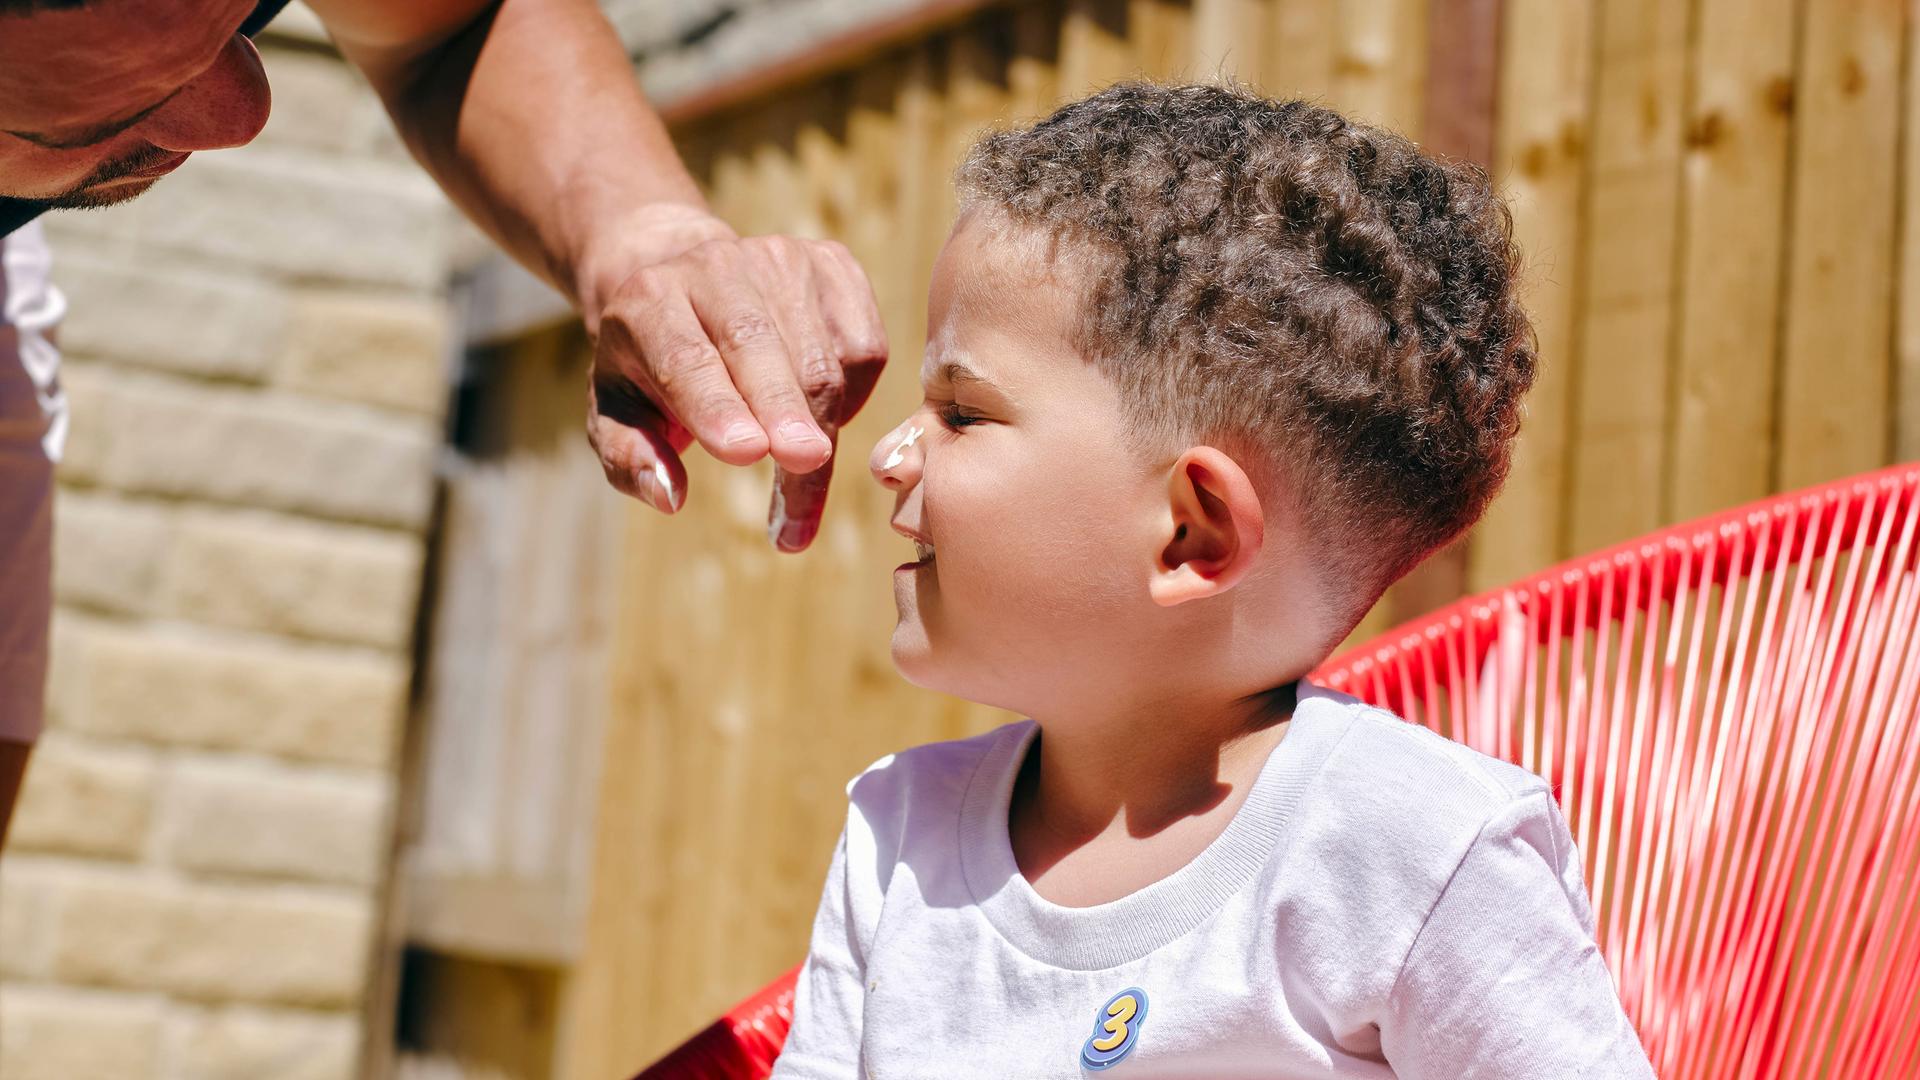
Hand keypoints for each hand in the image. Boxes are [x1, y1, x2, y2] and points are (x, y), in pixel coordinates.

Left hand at [580, 205, 887, 550]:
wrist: (687, 285)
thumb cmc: (651, 368)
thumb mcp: (618, 415)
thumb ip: (631, 459)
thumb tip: (670, 497)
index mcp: (649, 300)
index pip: (686, 357)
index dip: (717, 406)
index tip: (748, 453)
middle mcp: (715, 266)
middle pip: (759, 346)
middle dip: (786, 409)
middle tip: (807, 464)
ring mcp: (781, 258)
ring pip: (822, 354)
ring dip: (824, 425)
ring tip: (800, 472)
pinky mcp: (833, 265)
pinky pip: (864, 346)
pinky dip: (855, 396)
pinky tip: (820, 413)